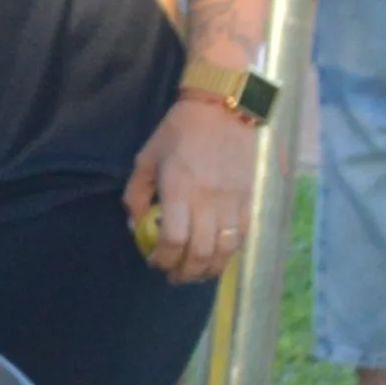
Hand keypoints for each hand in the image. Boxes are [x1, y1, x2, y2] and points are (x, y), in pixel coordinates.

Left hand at [125, 92, 258, 285]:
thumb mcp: (146, 158)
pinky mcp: (250, 196)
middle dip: (185, 273)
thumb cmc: (178, 131)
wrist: (223, 108)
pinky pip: (243, 234)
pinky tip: (217, 255)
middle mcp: (209, 199)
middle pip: (200, 252)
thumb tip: (135, 226)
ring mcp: (233, 199)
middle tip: (174, 276)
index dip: (162, 259)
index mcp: (180, 189)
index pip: (174, 240)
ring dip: (209, 269)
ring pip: (225, 249)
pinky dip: (229, 252)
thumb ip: (135, 195)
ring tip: (195, 273)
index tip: (154, 262)